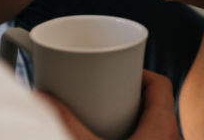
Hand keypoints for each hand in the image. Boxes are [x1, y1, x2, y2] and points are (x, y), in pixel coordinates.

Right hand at [40, 71, 180, 139]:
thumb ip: (64, 121)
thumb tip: (41, 95)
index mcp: (163, 128)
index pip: (160, 85)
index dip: (140, 73)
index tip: (119, 73)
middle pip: (159, 106)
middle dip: (133, 100)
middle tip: (108, 97)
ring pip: (157, 130)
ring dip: (136, 123)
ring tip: (110, 122)